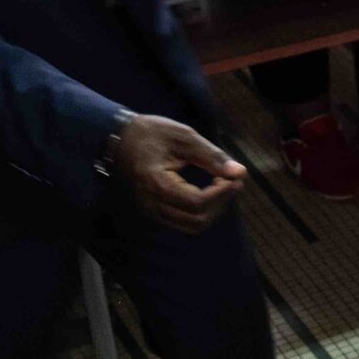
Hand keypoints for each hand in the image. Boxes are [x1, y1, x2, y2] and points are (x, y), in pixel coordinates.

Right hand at [110, 114, 245, 232]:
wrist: (118, 138)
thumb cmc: (150, 133)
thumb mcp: (184, 137)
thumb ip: (212, 156)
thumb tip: (240, 172)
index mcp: (156, 184)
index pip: (198, 203)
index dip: (222, 193)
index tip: (234, 176)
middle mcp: (151, 204)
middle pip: (197, 220)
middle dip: (221, 203)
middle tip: (233, 180)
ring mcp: (150, 210)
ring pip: (191, 225)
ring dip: (213, 210)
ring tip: (223, 185)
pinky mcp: (153, 210)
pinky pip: (183, 221)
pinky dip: (201, 211)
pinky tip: (209, 191)